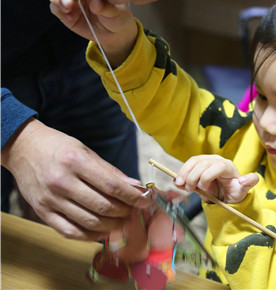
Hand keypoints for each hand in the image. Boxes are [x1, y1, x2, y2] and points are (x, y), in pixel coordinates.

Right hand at [1, 118, 148, 240]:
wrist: (23, 148)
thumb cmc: (59, 147)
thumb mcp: (86, 151)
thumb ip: (110, 171)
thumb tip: (135, 186)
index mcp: (76, 162)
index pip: (112, 185)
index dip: (132, 196)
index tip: (145, 201)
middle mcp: (62, 182)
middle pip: (103, 206)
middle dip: (125, 212)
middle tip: (134, 211)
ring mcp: (51, 200)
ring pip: (89, 222)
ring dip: (112, 225)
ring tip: (122, 221)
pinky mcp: (42, 212)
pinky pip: (70, 232)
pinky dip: (90, 236)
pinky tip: (102, 231)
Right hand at [45, 0, 137, 67]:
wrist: (115, 34)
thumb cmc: (118, 18)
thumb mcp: (116, 13)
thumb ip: (106, 7)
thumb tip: (95, 2)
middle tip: (70, 2)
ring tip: (67, 8)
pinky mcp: (64, 12)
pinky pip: (53, 6)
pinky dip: (57, 9)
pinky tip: (69, 17)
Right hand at [175, 155, 258, 203]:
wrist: (225, 193)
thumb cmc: (234, 191)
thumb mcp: (242, 191)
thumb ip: (248, 184)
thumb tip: (247, 179)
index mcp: (228, 166)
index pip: (217, 166)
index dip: (207, 176)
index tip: (203, 188)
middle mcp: (217, 160)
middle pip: (203, 163)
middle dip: (193, 176)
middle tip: (190, 189)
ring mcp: (206, 161)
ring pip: (194, 161)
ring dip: (184, 173)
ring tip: (180, 184)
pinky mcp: (198, 165)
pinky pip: (188, 165)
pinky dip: (181, 173)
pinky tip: (177, 182)